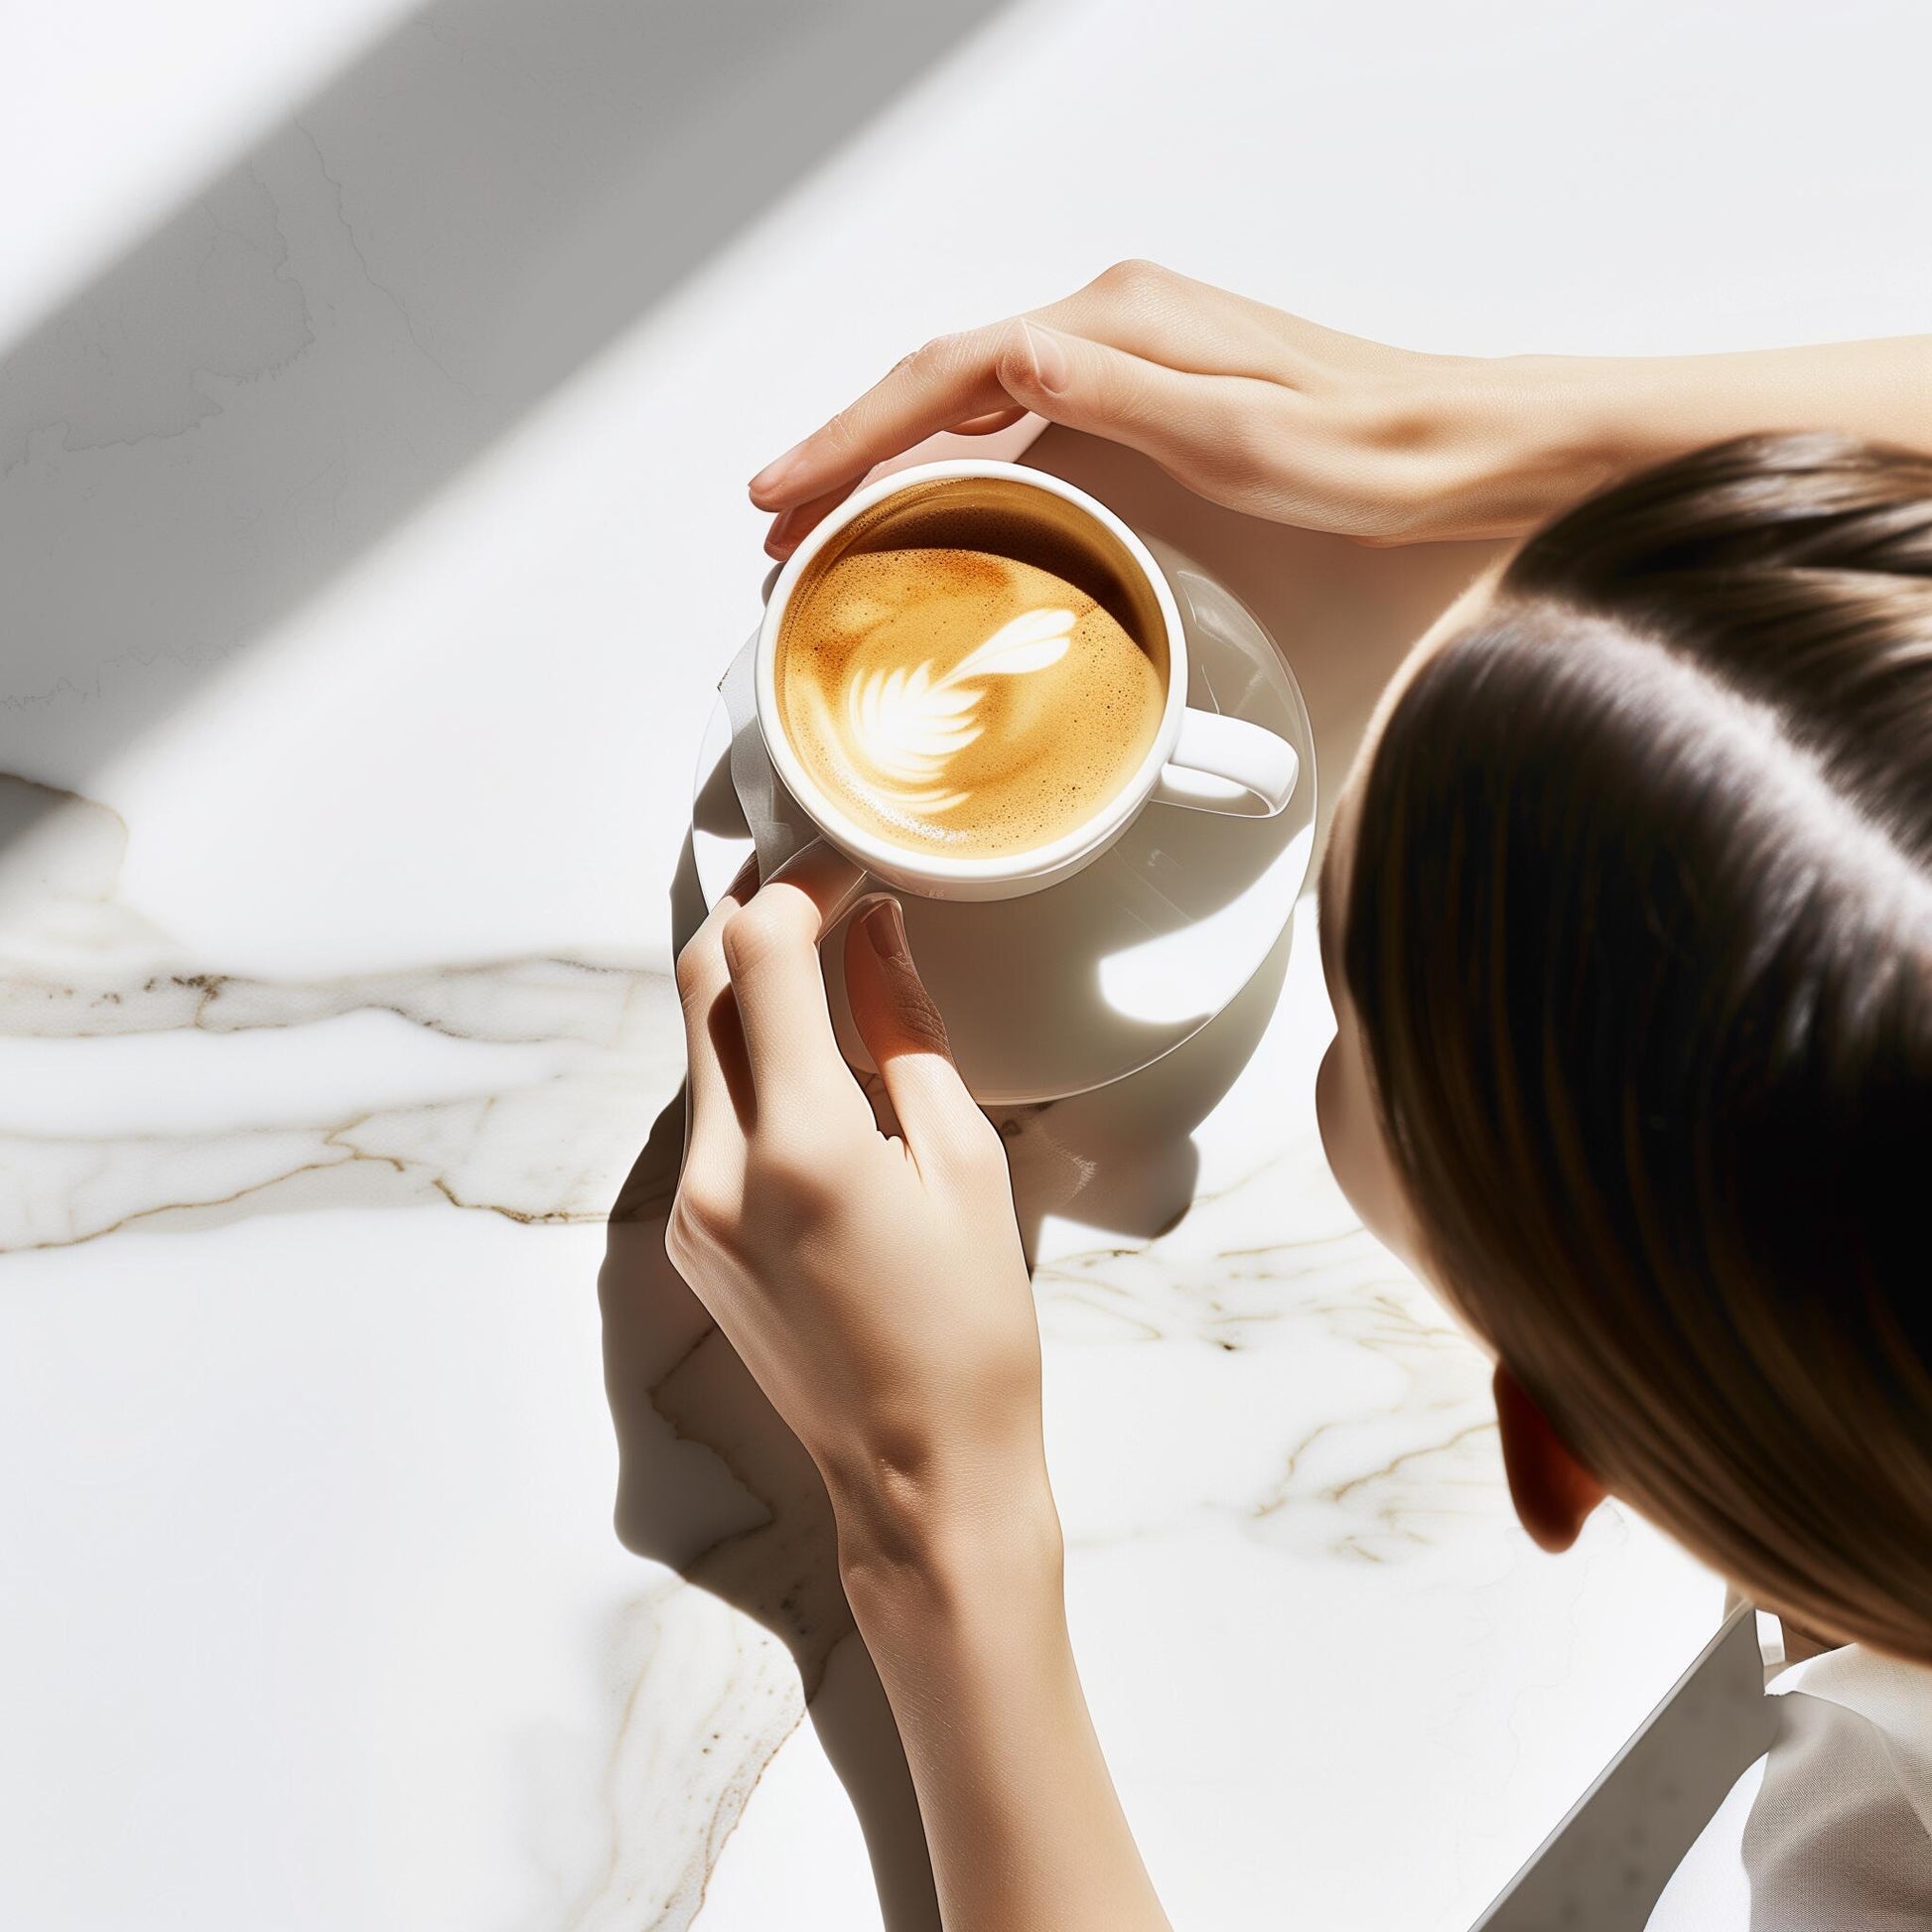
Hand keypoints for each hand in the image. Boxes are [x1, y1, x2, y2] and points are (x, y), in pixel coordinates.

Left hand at [668, 848, 1046, 1549]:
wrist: (917, 1477)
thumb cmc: (972, 1330)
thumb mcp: (964, 1164)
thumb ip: (905, 1033)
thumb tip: (876, 932)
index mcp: (801, 1144)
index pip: (758, 952)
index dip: (800, 884)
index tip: (853, 863)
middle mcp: (718, 1169)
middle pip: (699, 980)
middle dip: (754, 914)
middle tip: (828, 886)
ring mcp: (689, 1208)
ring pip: (697, 1043)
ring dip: (749, 985)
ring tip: (828, 958)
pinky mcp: (686, 1238)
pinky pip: (704, 1111)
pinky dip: (748, 1059)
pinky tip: (813, 1059)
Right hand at [748, 258, 1585, 551]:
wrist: (1466, 449)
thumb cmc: (1372, 455)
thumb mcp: (1243, 437)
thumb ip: (1121, 396)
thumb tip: (1013, 360)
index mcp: (1121, 322)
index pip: (946, 373)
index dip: (851, 435)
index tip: (783, 492)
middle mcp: (1115, 320)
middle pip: (939, 380)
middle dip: (848, 450)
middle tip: (778, 524)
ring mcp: (1130, 350)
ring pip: (971, 398)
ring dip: (891, 457)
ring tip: (827, 521)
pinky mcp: (1149, 388)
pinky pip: (1018, 415)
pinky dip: (956, 458)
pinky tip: (934, 498)